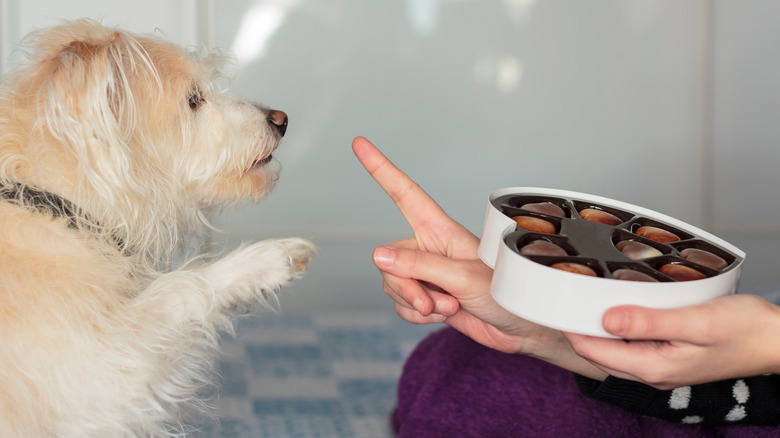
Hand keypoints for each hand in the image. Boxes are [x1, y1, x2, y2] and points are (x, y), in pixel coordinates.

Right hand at [353, 136, 605, 377]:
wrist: (519, 329)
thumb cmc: (506, 294)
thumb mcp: (463, 278)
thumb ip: (419, 267)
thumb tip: (378, 255)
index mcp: (441, 230)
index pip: (404, 194)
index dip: (381, 169)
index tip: (360, 144)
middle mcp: (429, 248)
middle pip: (389, 260)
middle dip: (405, 286)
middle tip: (433, 302)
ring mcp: (426, 274)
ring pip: (392, 284)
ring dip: (415, 304)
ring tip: (448, 307)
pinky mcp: (426, 296)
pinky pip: (400, 305)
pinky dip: (416, 316)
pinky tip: (442, 316)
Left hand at [565, 293, 779, 388]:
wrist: (777, 339)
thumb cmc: (746, 330)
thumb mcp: (696, 321)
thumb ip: (650, 322)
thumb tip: (606, 320)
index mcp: (654, 367)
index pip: (594, 351)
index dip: (571, 327)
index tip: (555, 303)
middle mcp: (652, 372)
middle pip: (599, 352)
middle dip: (578, 328)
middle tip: (563, 297)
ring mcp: (660, 366)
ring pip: (613, 349)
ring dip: (597, 328)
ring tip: (582, 299)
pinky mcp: (668, 356)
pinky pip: (631, 345)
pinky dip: (618, 328)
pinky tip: (617, 309)